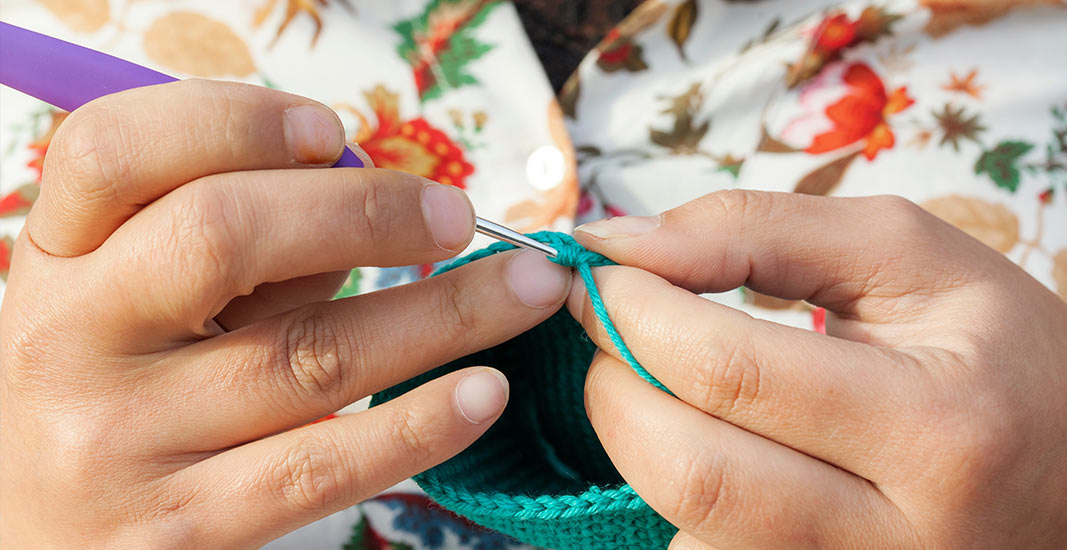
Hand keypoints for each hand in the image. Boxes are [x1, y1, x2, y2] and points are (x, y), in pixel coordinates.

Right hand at [0, 80, 571, 547]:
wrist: (36, 536)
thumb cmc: (118, 391)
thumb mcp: (140, 300)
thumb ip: (239, 245)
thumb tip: (378, 200)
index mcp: (57, 260)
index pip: (116, 151)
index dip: (235, 121)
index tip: (333, 133)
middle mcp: (70, 342)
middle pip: (222, 236)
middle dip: (366, 212)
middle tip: (457, 216)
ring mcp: (119, 442)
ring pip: (306, 355)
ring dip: (444, 312)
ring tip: (529, 288)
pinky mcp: (179, 527)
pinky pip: (320, 466)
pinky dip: (418, 423)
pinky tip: (485, 392)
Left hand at [568, 191, 1066, 548]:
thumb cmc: (1001, 346)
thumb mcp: (904, 252)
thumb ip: (756, 229)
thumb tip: (619, 241)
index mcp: (936, 425)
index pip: (733, 374)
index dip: (637, 313)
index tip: (602, 273)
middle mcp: (898, 535)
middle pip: (691, 471)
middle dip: (614, 386)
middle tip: (613, 327)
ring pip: (687, 530)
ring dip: (638, 442)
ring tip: (659, 378)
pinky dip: (677, 495)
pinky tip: (706, 439)